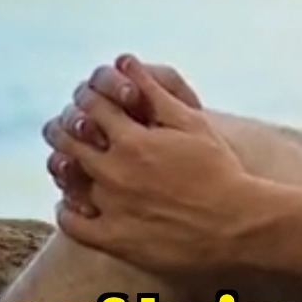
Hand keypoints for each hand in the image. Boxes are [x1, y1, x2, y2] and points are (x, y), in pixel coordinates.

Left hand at [47, 56, 268, 280]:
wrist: (237, 227)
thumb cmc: (220, 171)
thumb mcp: (192, 124)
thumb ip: (155, 93)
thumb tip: (125, 61)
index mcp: (134, 141)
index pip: (91, 106)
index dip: (88, 97)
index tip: (93, 101)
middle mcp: (116, 173)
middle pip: (70, 139)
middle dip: (68, 125)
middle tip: (71, 125)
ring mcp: (113, 209)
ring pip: (68, 179)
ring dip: (64, 163)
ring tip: (69, 158)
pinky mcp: (115, 240)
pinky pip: (73, 225)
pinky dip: (67, 210)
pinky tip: (73, 202)